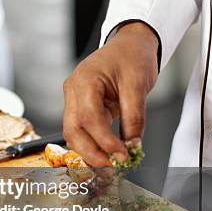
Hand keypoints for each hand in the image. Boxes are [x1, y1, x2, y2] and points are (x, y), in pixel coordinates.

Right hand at [63, 22, 158, 166]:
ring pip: (73, 133)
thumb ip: (134, 117)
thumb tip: (132, 145)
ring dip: (90, 151)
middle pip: (73, 130)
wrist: (129, 44)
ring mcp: (73, 98)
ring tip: (111, 162)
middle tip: (112, 167)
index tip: (122, 155)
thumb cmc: (132, 56)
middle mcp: (73, 89)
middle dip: (91, 152)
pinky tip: (106, 151)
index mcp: (85, 80)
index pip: (89, 118)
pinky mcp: (79, 105)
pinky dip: (92, 142)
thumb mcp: (138, 84)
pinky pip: (80, 129)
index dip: (104, 141)